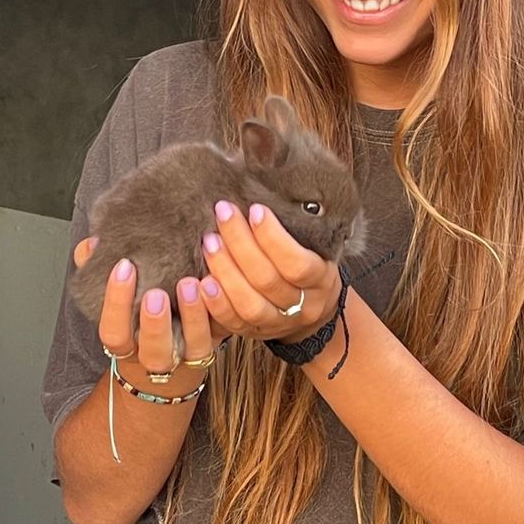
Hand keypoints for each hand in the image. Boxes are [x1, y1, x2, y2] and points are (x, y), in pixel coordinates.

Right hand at [73, 238, 226, 384]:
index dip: (116, 303)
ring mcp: (190, 351)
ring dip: (192, 316)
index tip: (124, 266)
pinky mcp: (217, 340)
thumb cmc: (139, 314)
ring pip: (193, 346)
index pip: (114, 332)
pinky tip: (215, 283)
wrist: (176, 356)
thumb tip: (91, 245)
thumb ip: (99, 270)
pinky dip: (220, 309)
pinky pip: (221, 332)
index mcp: (129, 343)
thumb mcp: (118, 294)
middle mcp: (158, 354)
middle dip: (154, 324)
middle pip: (153, 351)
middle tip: (156, 293)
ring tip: (189, 284)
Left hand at [197, 200, 340, 342]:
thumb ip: (297, 227)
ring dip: (225, 270)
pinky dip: (216, 303)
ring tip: (209, 241)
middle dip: (240, 243)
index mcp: (321, 279)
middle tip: (223, 213)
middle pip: (267, 279)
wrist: (314, 310)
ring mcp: (278, 324)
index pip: (297, 262)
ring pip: (249, 304)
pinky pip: (233, 324)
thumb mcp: (316, 245)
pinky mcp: (255, 334)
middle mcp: (304, 306)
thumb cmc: (310, 263)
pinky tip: (201, 281)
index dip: (273, 237)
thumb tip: (262, 188)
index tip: (254, 208)